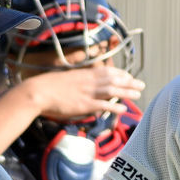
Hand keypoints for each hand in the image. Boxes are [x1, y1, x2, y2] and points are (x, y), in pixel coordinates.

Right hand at [27, 63, 144, 120]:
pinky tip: (123, 108)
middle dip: (129, 82)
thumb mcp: (66, 80)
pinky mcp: (84, 104)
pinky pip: (103, 105)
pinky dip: (114, 106)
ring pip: (112, 90)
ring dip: (126, 91)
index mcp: (84, 74)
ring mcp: (87, 92)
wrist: (38, 91)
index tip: (129, 76)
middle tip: (141, 84)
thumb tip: (84, 90)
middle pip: (113, 79)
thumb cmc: (48, 87)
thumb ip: (78, 83)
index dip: (120, 74)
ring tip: (138, 93)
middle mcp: (88, 81)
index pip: (106, 71)